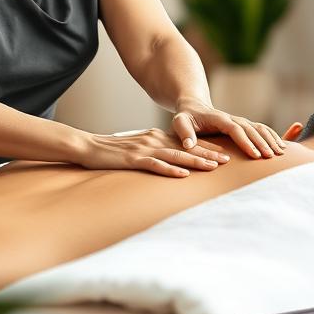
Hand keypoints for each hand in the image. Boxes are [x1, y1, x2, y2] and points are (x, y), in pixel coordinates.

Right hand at [79, 127, 228, 177]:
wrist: (86, 146)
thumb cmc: (110, 151)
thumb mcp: (136, 148)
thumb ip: (152, 152)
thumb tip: (168, 161)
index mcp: (154, 137)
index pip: (185, 142)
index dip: (204, 148)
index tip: (222, 154)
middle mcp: (152, 140)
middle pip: (185, 148)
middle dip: (207, 154)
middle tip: (227, 160)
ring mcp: (143, 149)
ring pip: (175, 155)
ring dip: (195, 161)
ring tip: (212, 167)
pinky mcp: (132, 159)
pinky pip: (155, 165)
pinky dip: (170, 170)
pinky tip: (182, 176)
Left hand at [172, 98, 285, 158]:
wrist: (193, 108)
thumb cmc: (186, 118)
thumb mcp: (179, 122)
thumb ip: (183, 132)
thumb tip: (188, 145)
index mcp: (219, 119)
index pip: (236, 129)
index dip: (246, 142)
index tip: (254, 155)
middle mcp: (232, 118)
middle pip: (251, 129)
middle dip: (262, 143)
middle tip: (271, 157)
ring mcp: (239, 121)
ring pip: (259, 128)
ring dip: (271, 139)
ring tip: (281, 153)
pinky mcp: (243, 125)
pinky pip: (261, 129)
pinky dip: (272, 136)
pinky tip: (282, 146)